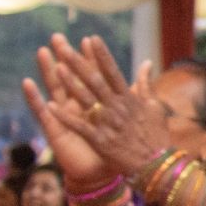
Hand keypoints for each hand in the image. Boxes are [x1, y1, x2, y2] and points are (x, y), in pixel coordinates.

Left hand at [31, 36, 169, 179]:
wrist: (156, 166)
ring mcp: (108, 123)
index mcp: (130, 99)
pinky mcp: (100, 140)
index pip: (113, 71)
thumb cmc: (156, 137)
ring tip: (55, 68)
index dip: (101, 55)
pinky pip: (79, 126)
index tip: (91, 39)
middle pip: (95, 80)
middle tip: (64, 47)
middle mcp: (117, 108)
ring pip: (85, 99)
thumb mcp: (154, 107)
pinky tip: (49, 105)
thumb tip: (146, 63)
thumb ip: (146, 84)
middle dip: (79, 63)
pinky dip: (64, 116)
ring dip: (70, 83)